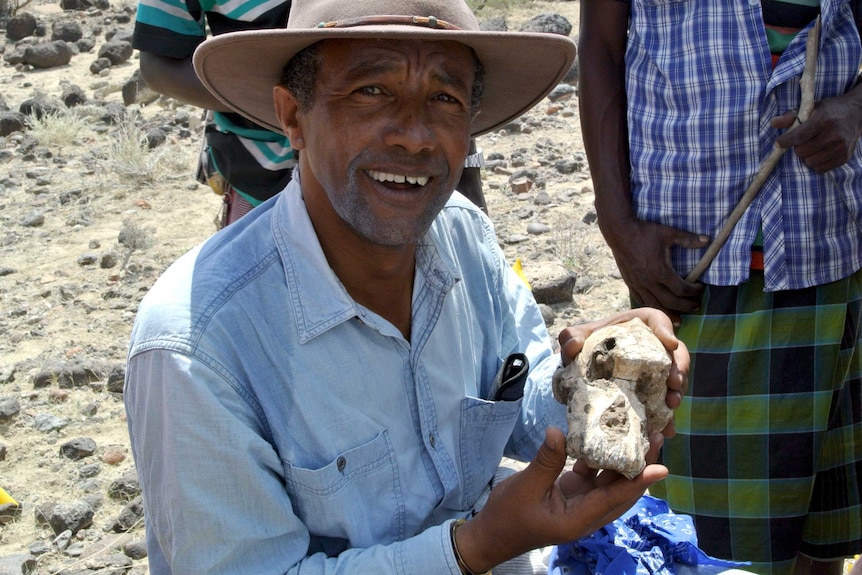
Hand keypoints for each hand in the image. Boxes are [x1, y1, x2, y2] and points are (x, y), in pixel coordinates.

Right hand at [455, 428, 667, 571]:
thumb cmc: (507, 516)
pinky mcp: (572, 494)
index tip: (662, 467)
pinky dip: (601, 459)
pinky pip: (594, 476)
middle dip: (641, 467)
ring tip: (641, 435)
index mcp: (579, 519)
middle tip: (657, 439)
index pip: (615, 498)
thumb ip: (546, 461)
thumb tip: (560, 432)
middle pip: (622, 491)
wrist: (491, 533)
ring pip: (611, 483)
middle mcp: (587, 513)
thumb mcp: (525, 487)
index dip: (639, 481)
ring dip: (625, 462)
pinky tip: (606, 437)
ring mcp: (581, 504)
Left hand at [557, 308, 688, 436]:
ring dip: (678, 393)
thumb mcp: (576, 338)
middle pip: (676, 353)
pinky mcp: (657, 393)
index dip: (666, 330)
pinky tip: (666, 430)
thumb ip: (571, 337)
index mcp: (639, 326)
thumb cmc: (585, 346)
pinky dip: (668, 417)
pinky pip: (667, 404)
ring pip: (677, 379)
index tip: (669, 343)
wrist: (585, 370)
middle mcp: (655, 347)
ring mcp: (659, 371)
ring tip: (672, 405)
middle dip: (679, 368)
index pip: (658, 321)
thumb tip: (572, 346)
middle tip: (674, 383)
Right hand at [601, 218, 707, 322]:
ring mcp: (638, 284)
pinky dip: (651, 306)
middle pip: (670, 302)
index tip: (701, 288)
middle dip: (685, 306)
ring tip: (679, 320)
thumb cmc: (644, 232)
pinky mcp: (630, 283)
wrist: (619, 232)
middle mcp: (649, 282)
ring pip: (655, 305)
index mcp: (660, 271)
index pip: (681, 289)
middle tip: (696, 307)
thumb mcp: (668, 233)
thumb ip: (688, 239)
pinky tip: (656, 308)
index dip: (694, 291)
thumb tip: (707, 240)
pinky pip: (641, 300)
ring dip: (668, 313)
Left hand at [773, 89, 861, 172]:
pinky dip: (816, 163)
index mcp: (823, 120)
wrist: (857, 113)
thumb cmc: (829, 111)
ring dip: (806, 156)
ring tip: (812, 146)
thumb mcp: (811, 108)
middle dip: (798, 147)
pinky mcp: (844, 157)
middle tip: (803, 141)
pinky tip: (820, 152)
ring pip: (810, 162)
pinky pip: (820, 169)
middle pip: (802, 151)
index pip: (799, 136)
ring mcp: (840, 147)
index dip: (786, 141)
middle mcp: (834, 135)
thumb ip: (791, 116)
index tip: (779, 143)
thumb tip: (773, 123)